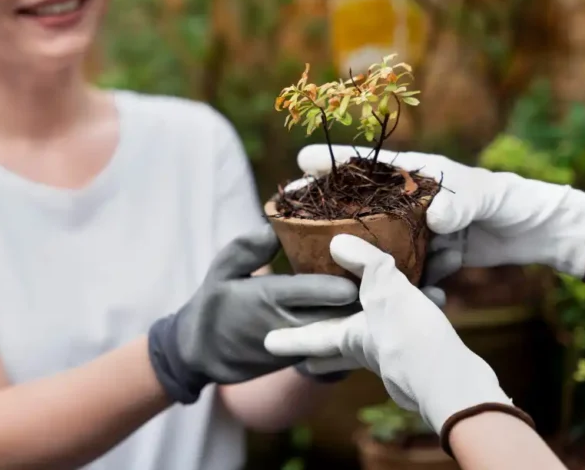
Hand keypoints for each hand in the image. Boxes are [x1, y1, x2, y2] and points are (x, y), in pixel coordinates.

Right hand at [147, 224, 359, 403]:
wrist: (200, 352)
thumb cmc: (213, 303)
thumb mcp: (222, 268)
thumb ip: (248, 247)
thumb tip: (275, 225)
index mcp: (266, 298)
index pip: (310, 291)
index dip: (339, 283)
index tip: (363, 267)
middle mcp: (285, 324)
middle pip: (332, 314)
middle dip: (358, 299)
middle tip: (384, 279)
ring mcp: (294, 347)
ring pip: (334, 333)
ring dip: (355, 318)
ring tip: (379, 297)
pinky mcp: (298, 359)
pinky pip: (328, 345)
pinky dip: (346, 331)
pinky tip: (364, 314)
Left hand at [264, 234, 534, 451]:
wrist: (457, 385)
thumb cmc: (411, 339)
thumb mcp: (385, 290)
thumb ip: (365, 265)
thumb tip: (338, 244)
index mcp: (349, 339)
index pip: (310, 338)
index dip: (289, 340)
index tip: (267, 344)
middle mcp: (368, 355)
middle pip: (337, 354)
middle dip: (323, 353)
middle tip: (306, 357)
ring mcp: (397, 363)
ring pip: (373, 349)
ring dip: (367, 338)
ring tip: (362, 327)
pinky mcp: (425, 362)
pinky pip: (408, 342)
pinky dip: (408, 328)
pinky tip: (418, 319)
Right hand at [292, 144, 584, 283]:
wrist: (537, 232)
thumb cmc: (511, 198)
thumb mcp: (488, 194)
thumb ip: (462, 202)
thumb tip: (436, 217)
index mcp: (416, 173)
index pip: (368, 164)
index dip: (334, 161)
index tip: (301, 161)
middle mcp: (408, 201)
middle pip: (360, 204)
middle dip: (330, 210)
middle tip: (297, 217)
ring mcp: (415, 229)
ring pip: (376, 240)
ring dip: (360, 252)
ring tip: (332, 262)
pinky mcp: (426, 254)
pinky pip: (403, 266)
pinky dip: (398, 277)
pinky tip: (393, 287)